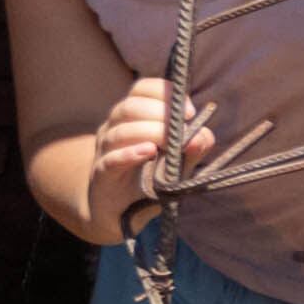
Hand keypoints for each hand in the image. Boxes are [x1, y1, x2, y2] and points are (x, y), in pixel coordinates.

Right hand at [86, 76, 216, 225]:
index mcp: (132, 117)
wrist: (121, 214)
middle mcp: (114, 127)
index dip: (165, 92)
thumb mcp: (178, 163)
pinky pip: (111, 159)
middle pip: (130, 107)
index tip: (189, 111)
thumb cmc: (149, 180)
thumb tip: (203, 135)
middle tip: (182, 128)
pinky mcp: (101, 173)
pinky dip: (129, 154)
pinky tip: (147, 152)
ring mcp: (104, 150)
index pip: (142, 89)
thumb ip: (193, 149)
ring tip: (168, 143)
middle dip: (159, 113)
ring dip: (149, 132)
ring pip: (121, 131)